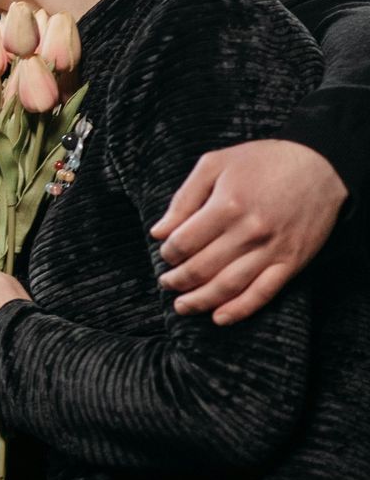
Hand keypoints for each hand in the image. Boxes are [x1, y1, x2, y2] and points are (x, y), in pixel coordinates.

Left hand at [150, 139, 346, 325]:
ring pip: (228, 286)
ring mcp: (272, 250)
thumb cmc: (263, 162)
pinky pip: (263, 292)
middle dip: (177, 281)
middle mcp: (249, 232)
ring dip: (200, 300)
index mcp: (226, 206)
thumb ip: (183, 199)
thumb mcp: (215, 164)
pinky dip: (240, 309)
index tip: (166, 253)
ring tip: (182, 306)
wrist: (321, 165)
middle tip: (167, 283)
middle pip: (201, 268)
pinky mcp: (291, 262)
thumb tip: (158, 232)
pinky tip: (220, 317)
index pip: (183, 243)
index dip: (168, 253)